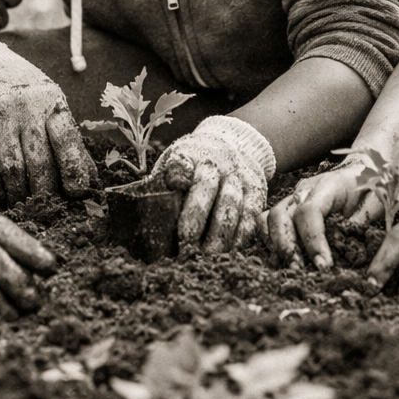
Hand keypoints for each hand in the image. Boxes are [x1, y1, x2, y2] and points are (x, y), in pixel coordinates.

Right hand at [0, 40, 95, 203]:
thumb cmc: (25, 95)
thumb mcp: (51, 105)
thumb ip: (68, 139)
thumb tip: (89, 180)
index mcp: (49, 101)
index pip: (66, 137)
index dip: (74, 167)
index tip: (78, 191)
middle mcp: (23, 109)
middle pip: (39, 162)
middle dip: (45, 190)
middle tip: (47, 204)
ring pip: (12, 171)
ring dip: (20, 194)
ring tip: (25, 202)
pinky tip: (1, 193)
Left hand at [146, 115, 273, 251]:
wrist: (235, 143)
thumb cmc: (195, 162)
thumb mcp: (176, 161)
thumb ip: (163, 181)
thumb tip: (142, 213)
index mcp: (190, 154)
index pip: (182, 162)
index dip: (178, 172)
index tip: (174, 184)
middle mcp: (216, 162)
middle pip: (207, 187)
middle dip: (197, 218)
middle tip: (187, 246)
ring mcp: (239, 176)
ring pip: (231, 204)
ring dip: (219, 233)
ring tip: (208, 256)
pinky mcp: (256, 190)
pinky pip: (251, 214)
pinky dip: (241, 235)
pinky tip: (230, 250)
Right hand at [263, 160, 375, 270]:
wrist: (362, 171)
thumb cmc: (372, 188)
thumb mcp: (377, 201)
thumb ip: (363, 220)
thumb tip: (346, 245)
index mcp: (329, 185)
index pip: (310, 211)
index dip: (313, 240)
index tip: (324, 265)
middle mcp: (305, 190)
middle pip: (281, 215)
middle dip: (287, 247)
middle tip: (300, 272)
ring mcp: (293, 198)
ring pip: (269, 218)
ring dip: (275, 246)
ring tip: (290, 270)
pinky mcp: (288, 208)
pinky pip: (267, 222)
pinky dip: (269, 242)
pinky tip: (282, 261)